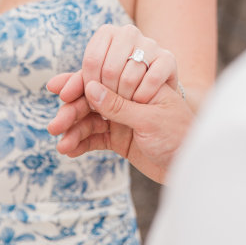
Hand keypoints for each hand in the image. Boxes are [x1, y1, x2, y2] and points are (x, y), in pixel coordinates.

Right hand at [47, 74, 192, 183]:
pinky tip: (69, 150)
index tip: (60, 92)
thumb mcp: (150, 120)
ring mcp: (121, 119)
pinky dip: (81, 144)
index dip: (80, 83)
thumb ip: (120, 106)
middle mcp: (127, 99)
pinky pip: (95, 139)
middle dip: (72, 112)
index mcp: (138, 85)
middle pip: (92, 100)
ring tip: (61, 145)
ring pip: (90, 121)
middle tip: (54, 126)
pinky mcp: (118, 139)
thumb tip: (90, 88)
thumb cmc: (180, 136)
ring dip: (73, 131)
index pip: (104, 78)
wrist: (191, 166)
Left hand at [80, 23, 178, 102]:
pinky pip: (153, 78)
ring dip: (125, 100)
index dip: (88, 86)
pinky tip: (140, 104)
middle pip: (109, 69)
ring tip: (123, 110)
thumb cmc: (120, 90)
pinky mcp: (168, 59)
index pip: (91, 60)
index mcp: (107, 33)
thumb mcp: (96, 88)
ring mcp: (150, 44)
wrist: (156, 102)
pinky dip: (144, 96)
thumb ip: (75, 86)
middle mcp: (128, 33)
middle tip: (105, 111)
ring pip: (130, 75)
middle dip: (106, 96)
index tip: (91, 101)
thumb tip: (52, 86)